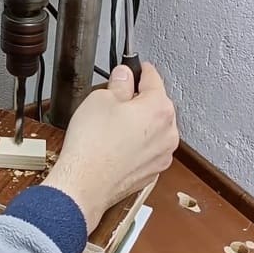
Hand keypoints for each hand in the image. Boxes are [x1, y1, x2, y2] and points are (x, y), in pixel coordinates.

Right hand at [42, 63, 178, 232]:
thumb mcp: (100, 99)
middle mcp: (169, 132)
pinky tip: (115, 146)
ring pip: (153, 129)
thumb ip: (118, 83)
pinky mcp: (152, 172)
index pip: (153, 78)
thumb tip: (124, 76)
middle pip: (157, 105)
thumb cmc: (92, 145)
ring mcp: (162, 155)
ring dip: (139, 124)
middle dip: (139, 100)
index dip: (140, 69)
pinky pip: (147, 150)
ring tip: (112, 127)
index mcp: (159, 108)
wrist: (85, 184)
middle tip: (114, 100)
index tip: (135, 67)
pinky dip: (136, 145)